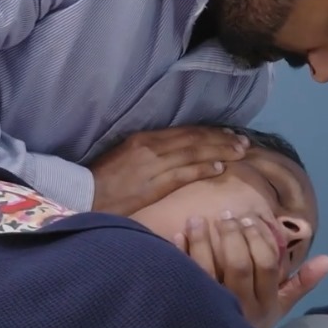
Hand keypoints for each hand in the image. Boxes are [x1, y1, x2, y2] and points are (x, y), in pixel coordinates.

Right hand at [88, 126, 250, 214]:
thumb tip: (170, 152)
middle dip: (221, 139)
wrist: (83, 195)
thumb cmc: (101, 179)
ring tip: (240, 152)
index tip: (227, 133)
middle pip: (194, 139)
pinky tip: (220, 168)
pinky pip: (185, 173)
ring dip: (220, 151)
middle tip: (243, 141)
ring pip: (195, 153)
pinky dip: (204, 168)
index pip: (184, 132)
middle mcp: (152, 146)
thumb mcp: (124, 155)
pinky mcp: (155, 184)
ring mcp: (154, 164)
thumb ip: (147, 151)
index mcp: (144, 138)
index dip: (208, 132)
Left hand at [177, 212, 327, 327]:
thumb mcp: (280, 306)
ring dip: (202, 239)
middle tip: (227, 216)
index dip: (259, 238)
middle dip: (233, 235)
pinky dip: (181, 253)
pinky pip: (184, 276)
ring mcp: (214, 306)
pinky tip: (179, 235)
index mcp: (266, 302)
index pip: (267, 264)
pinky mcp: (189, 305)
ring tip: (198, 219)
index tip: (250, 219)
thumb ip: (302, 283)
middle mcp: (241, 304)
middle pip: (239, 264)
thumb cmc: (252, 321)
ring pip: (209, 268)